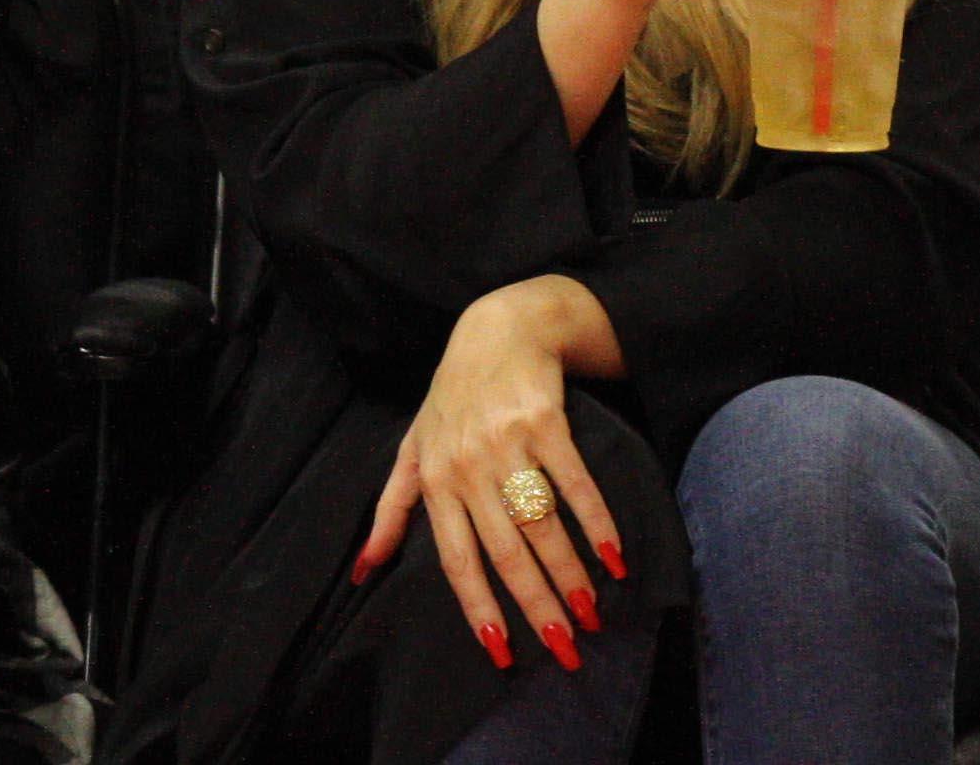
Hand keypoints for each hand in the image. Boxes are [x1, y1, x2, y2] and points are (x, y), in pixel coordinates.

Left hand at [352, 281, 622, 671]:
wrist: (500, 326)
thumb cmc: (453, 395)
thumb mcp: (413, 446)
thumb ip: (391, 508)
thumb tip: (364, 569)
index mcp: (437, 479)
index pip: (456, 558)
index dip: (479, 608)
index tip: (503, 654)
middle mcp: (469, 465)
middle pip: (506, 551)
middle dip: (538, 605)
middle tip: (566, 648)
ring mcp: (508, 441)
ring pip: (541, 523)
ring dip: (571, 573)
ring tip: (593, 612)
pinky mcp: (546, 419)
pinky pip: (575, 481)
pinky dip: (597, 521)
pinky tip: (615, 555)